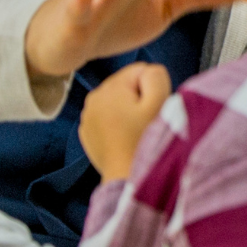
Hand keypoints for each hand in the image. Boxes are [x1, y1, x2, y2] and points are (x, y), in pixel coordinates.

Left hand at [80, 62, 170, 180]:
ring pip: (117, 100)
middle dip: (138, 97)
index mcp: (109, 87)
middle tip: (144, 119)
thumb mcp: (160, 100)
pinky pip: (107, 117)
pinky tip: (123, 137)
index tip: (152, 107)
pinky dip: (117, 123)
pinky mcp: (87, 132)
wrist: (127, 176)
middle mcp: (92, 98)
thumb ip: (155, 75)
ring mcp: (87, 116)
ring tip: (134, 129)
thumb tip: (148, 72)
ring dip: (128, 110)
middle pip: (127, 84)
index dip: (152, 87)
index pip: (140, 70)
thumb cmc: (145, 139)